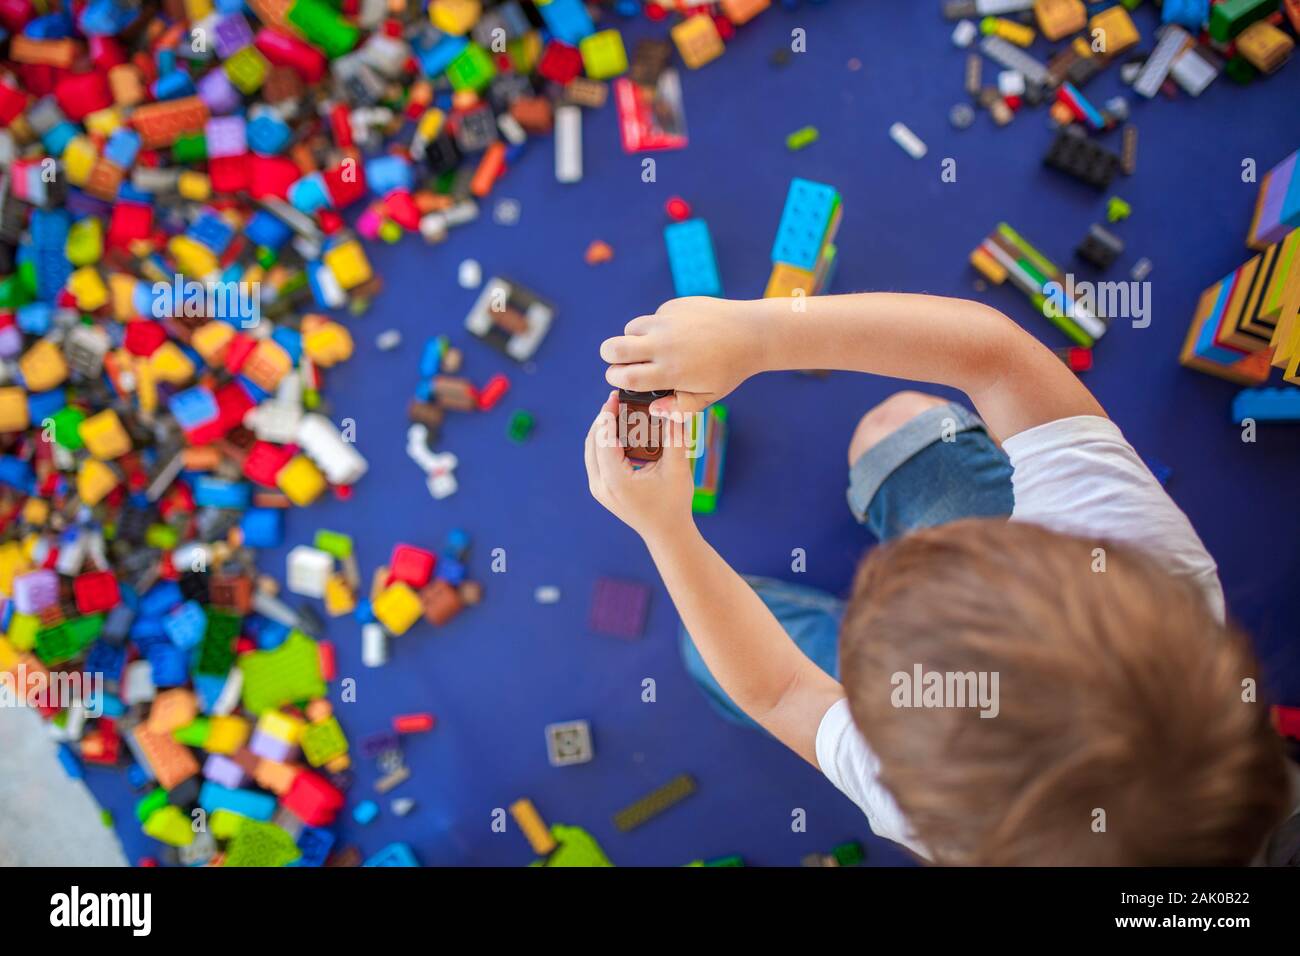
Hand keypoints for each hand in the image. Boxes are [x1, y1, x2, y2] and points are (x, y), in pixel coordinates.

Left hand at [584, 391, 695, 542]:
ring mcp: (598, 489)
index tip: (615, 396)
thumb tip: (674, 409)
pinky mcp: (601, 490)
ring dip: (601, 430)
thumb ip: (675, 436)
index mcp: (617, 480)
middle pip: (593, 441)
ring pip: (591, 450)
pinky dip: (602, 443)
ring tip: (615, 412)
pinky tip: (616, 432)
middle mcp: (601, 485)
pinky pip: (595, 460)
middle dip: (603, 419)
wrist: (667, 533)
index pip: (604, 438)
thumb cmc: (675, 503)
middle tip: (615, 400)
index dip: (608, 415)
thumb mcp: (678, 468)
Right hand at [600, 297, 764, 413]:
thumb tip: (652, 408)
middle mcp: (664, 345)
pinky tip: (677, 334)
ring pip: (629, 329)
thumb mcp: (708, 396)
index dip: (615, 379)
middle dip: (609, 357)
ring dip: (632, 340)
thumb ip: (679, 407)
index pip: (625, 377)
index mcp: (671, 371)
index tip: (619, 379)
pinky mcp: (672, 306)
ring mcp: (667, 322)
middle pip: (613, 348)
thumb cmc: (729, 369)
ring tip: (649, 349)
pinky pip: (651, 318)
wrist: (751, 332)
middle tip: (619, 362)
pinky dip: (655, 328)